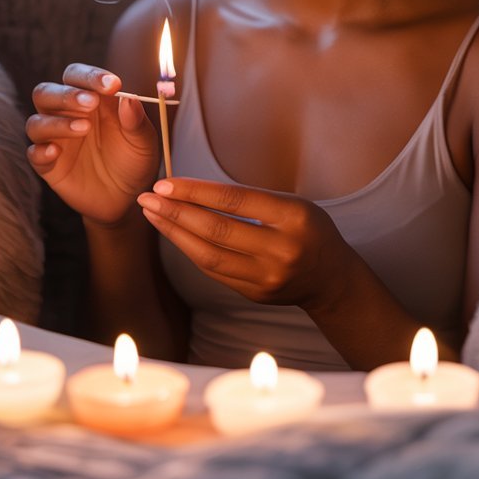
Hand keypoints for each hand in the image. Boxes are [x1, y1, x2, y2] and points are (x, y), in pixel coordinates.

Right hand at [27, 64, 159, 223]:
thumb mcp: (143, 142)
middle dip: (66, 95)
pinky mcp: (48, 165)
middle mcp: (66, 115)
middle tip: (91, 102)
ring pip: (36, 122)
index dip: (91, 76)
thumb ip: (136, 121)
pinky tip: (56, 151)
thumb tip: (129, 98)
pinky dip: (41, 151)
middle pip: (46, 92)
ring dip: (56, 122)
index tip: (112, 84)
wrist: (127, 198)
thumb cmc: (134, 161)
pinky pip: (33, 153)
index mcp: (89, 100)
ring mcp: (55, 139)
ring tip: (84, 129)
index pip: (77, 76)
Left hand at [137, 177, 352, 310]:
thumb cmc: (307, 228)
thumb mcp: (291, 204)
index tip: (165, 183)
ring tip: (153, 215)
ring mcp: (268, 277)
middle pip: (217, 230)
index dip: (196, 191)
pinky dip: (191, 251)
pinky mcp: (255, 295)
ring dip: (175, 234)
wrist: (330, 277)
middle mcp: (281, 250)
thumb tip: (192, 190)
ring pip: (209, 256)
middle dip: (176, 212)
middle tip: (148, 198)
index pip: (234, 200)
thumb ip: (249, 200)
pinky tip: (175, 234)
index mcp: (293, 217)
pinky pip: (215, 271)